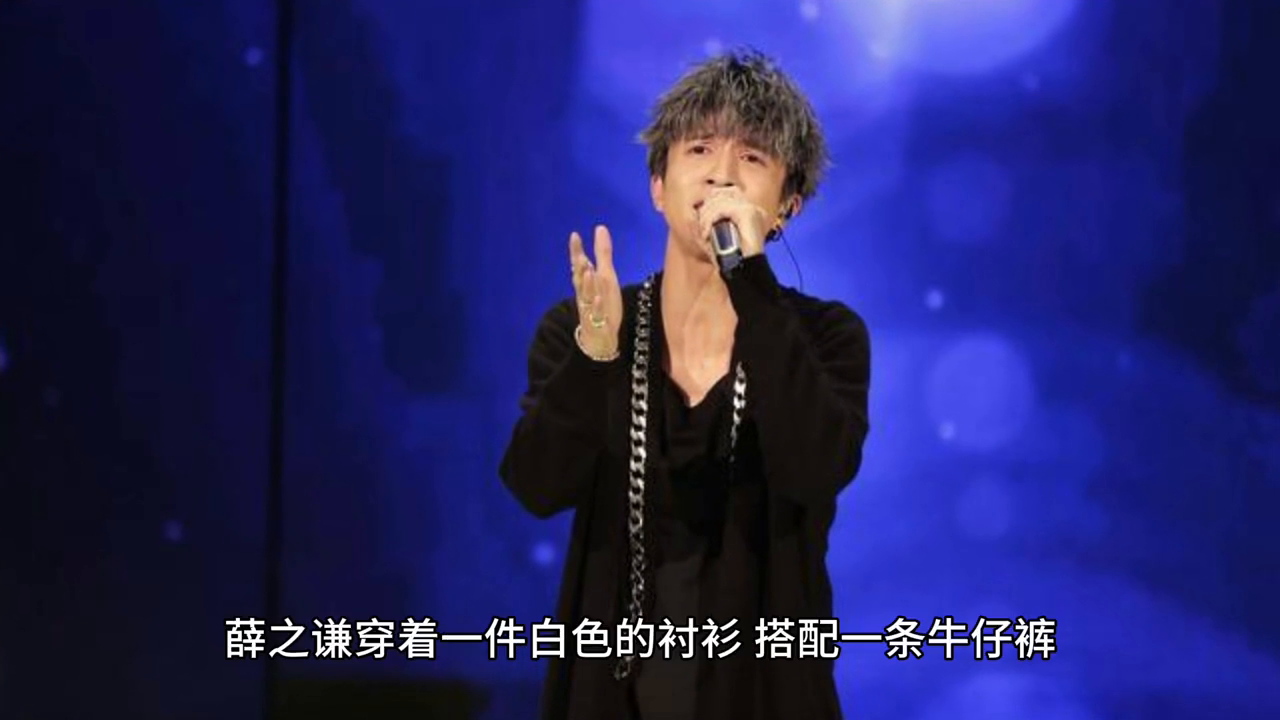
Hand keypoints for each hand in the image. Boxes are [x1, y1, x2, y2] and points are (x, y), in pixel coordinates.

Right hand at [569, 225, 623, 358]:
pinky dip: (596, 307)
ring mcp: (590, 308)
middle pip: (580, 278)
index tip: (574, 236)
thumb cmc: (600, 301)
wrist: (598, 335)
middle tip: (580, 253)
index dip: (576, 251)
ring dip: (587, 284)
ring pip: (586, 295)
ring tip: (589, 272)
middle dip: (579, 266)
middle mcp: (585, 293)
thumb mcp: (605, 275)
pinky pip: (596, 314)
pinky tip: (598, 299)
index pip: (579, 264)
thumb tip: (600, 228)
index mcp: (587, 282)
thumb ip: (602, 253)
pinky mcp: (597, 322)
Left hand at [697, 187, 772, 259]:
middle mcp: (752, 208)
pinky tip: (706, 234)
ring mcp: (751, 209)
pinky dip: (710, 220)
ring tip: (704, 233)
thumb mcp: (718, 236)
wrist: (744, 270)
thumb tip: (696, 209)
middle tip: (702, 228)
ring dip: (705, 217)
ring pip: (719, 200)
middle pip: (721, 192)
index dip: (710, 202)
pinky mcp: (748, 214)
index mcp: (749, 211)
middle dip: (705, 209)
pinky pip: (722, 209)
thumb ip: (711, 221)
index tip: (703, 220)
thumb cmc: (732, 258)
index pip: (727, 191)